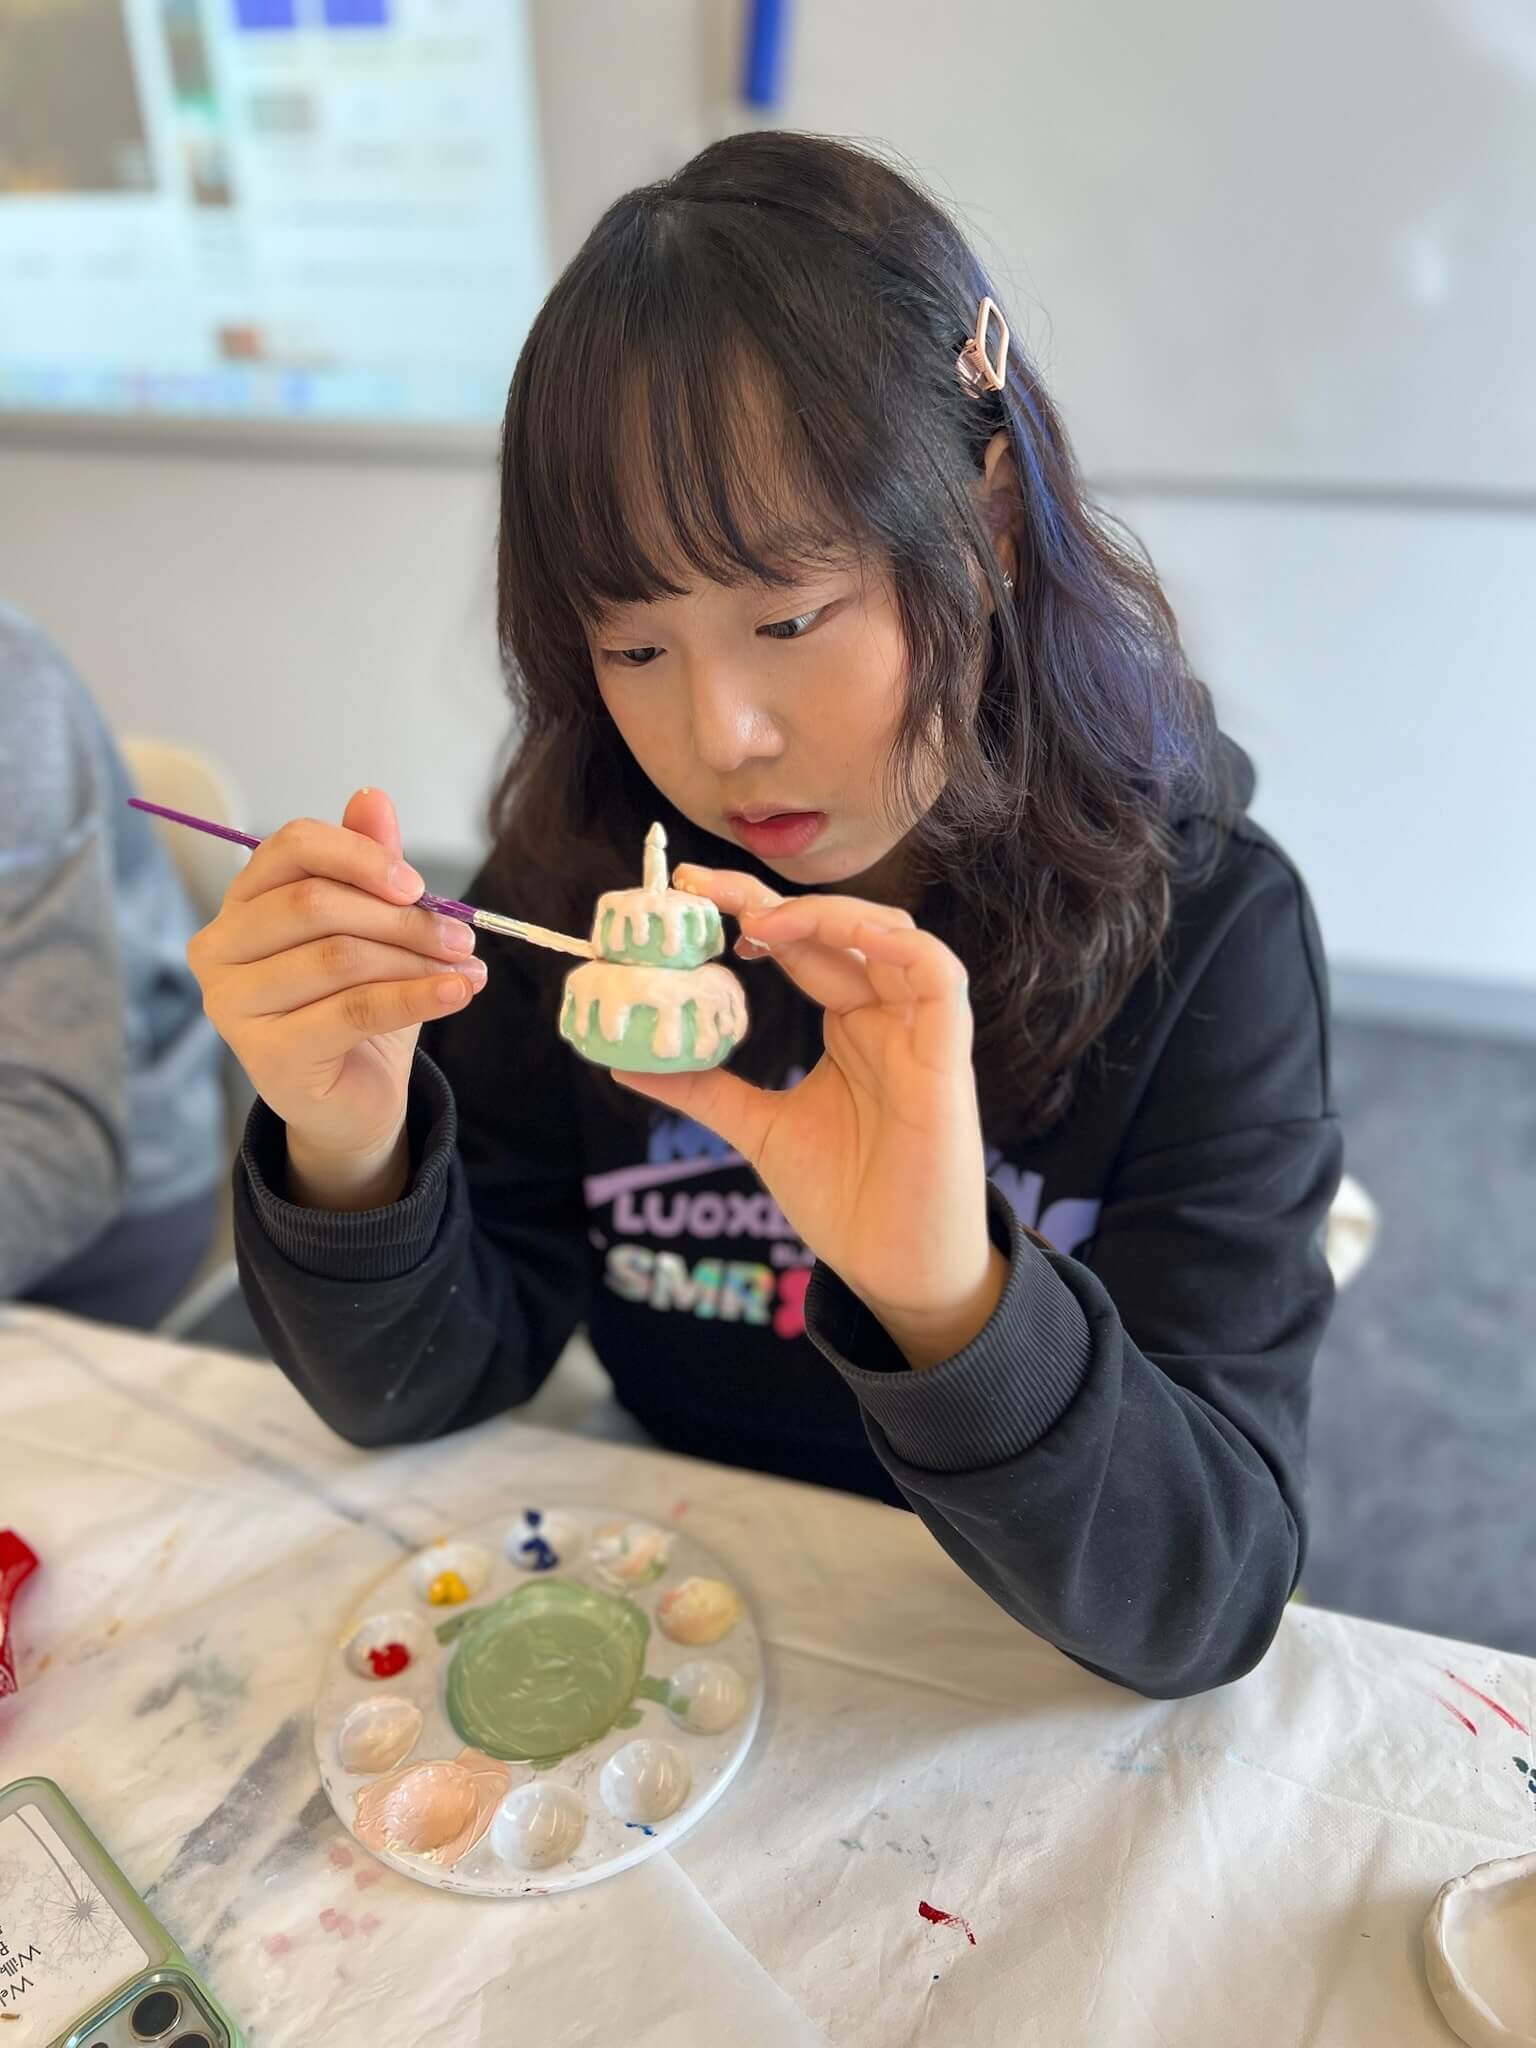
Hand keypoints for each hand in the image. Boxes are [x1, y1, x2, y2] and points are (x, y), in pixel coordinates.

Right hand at [188, 788, 487, 1208]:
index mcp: (241, 903)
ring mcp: (232, 1006)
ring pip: (338, 958)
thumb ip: (367, 866)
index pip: (291, 848)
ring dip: (416, 961)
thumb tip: (371, 797)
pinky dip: (416, 996)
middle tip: (462, 938)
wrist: (352, 1100)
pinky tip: (458, 993)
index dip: (360, 856)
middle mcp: (219, 949)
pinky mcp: (266, 1056)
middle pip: (316, 905)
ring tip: (466, 971)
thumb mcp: (371, 929)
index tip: (417, 885)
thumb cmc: (356, 1004)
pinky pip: (353, 1011)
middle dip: (402, 918)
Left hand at [617, 866, 1007, 1368]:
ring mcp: (918, 1033)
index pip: (799, 944)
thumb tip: (624, 1063)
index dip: (748, 910)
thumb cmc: (846, 1201)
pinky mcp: (946, 1058)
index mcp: (847, 1025)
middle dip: (765, 899)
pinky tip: (846, 937)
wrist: (893, 1271)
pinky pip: (938, 978)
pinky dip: (897, 946)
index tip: (686, 894)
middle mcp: (884, 1017)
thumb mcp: (759, 1130)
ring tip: (757, 922)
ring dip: (826, 914)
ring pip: (891, 935)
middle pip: (834, 928)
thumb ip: (703, 1091)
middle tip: (696, 887)